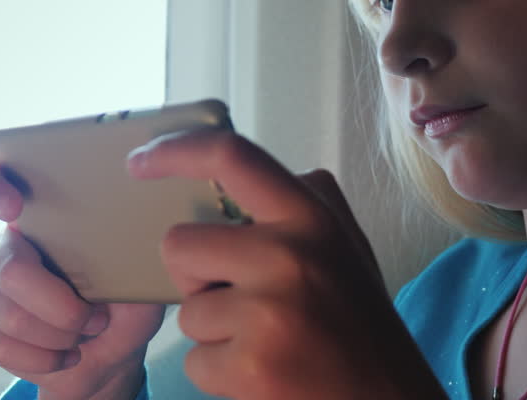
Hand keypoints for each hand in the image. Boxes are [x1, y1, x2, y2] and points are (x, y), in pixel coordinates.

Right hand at [0, 163, 164, 399]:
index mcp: (45, 212)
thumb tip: (142, 228)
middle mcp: (8, 241)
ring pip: (7, 314)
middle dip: (61, 307)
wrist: (109, 351)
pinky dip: (40, 358)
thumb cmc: (127, 302)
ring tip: (85, 333)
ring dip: (57, 335)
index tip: (14, 207)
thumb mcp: (143, 271)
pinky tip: (65, 355)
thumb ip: (134, 247)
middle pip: (11, 269)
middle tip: (95, 316)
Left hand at [126, 129, 444, 399]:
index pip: (232, 158)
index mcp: (312, 218)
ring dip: (214, 332)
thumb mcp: (347, 244)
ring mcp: (269, 312)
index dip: (176, 151)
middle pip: (180, 245)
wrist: (388, 398)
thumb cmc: (360, 323)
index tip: (139, 161)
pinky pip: (195, 361)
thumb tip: (240, 173)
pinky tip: (264, 373)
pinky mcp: (251, 365)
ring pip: (186, 312)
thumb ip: (304, 203)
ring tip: (266, 341)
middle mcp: (289, 255)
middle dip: (195, 278)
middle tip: (242, 300)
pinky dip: (219, 373)